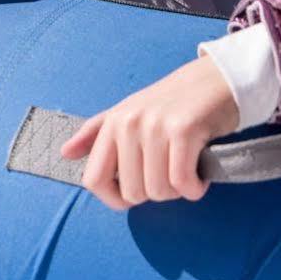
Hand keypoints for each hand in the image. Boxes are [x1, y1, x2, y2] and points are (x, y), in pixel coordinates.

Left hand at [59, 57, 238, 208]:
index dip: (114, 199)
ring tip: (186, 169)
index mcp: (112, 123)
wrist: (215, 80)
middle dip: (156, 193)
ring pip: (158, 191)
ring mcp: (154, 126)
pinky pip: (182, 182)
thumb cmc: (172, 104)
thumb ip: (96, 134)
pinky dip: (194, 188)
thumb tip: (65, 153)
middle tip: (171, 172)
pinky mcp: (183, 130)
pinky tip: (199, 177)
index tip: (135, 195)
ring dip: (178, 190)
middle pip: (132, 193)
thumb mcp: (128, 113)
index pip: (93, 179)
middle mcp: (128, 123)